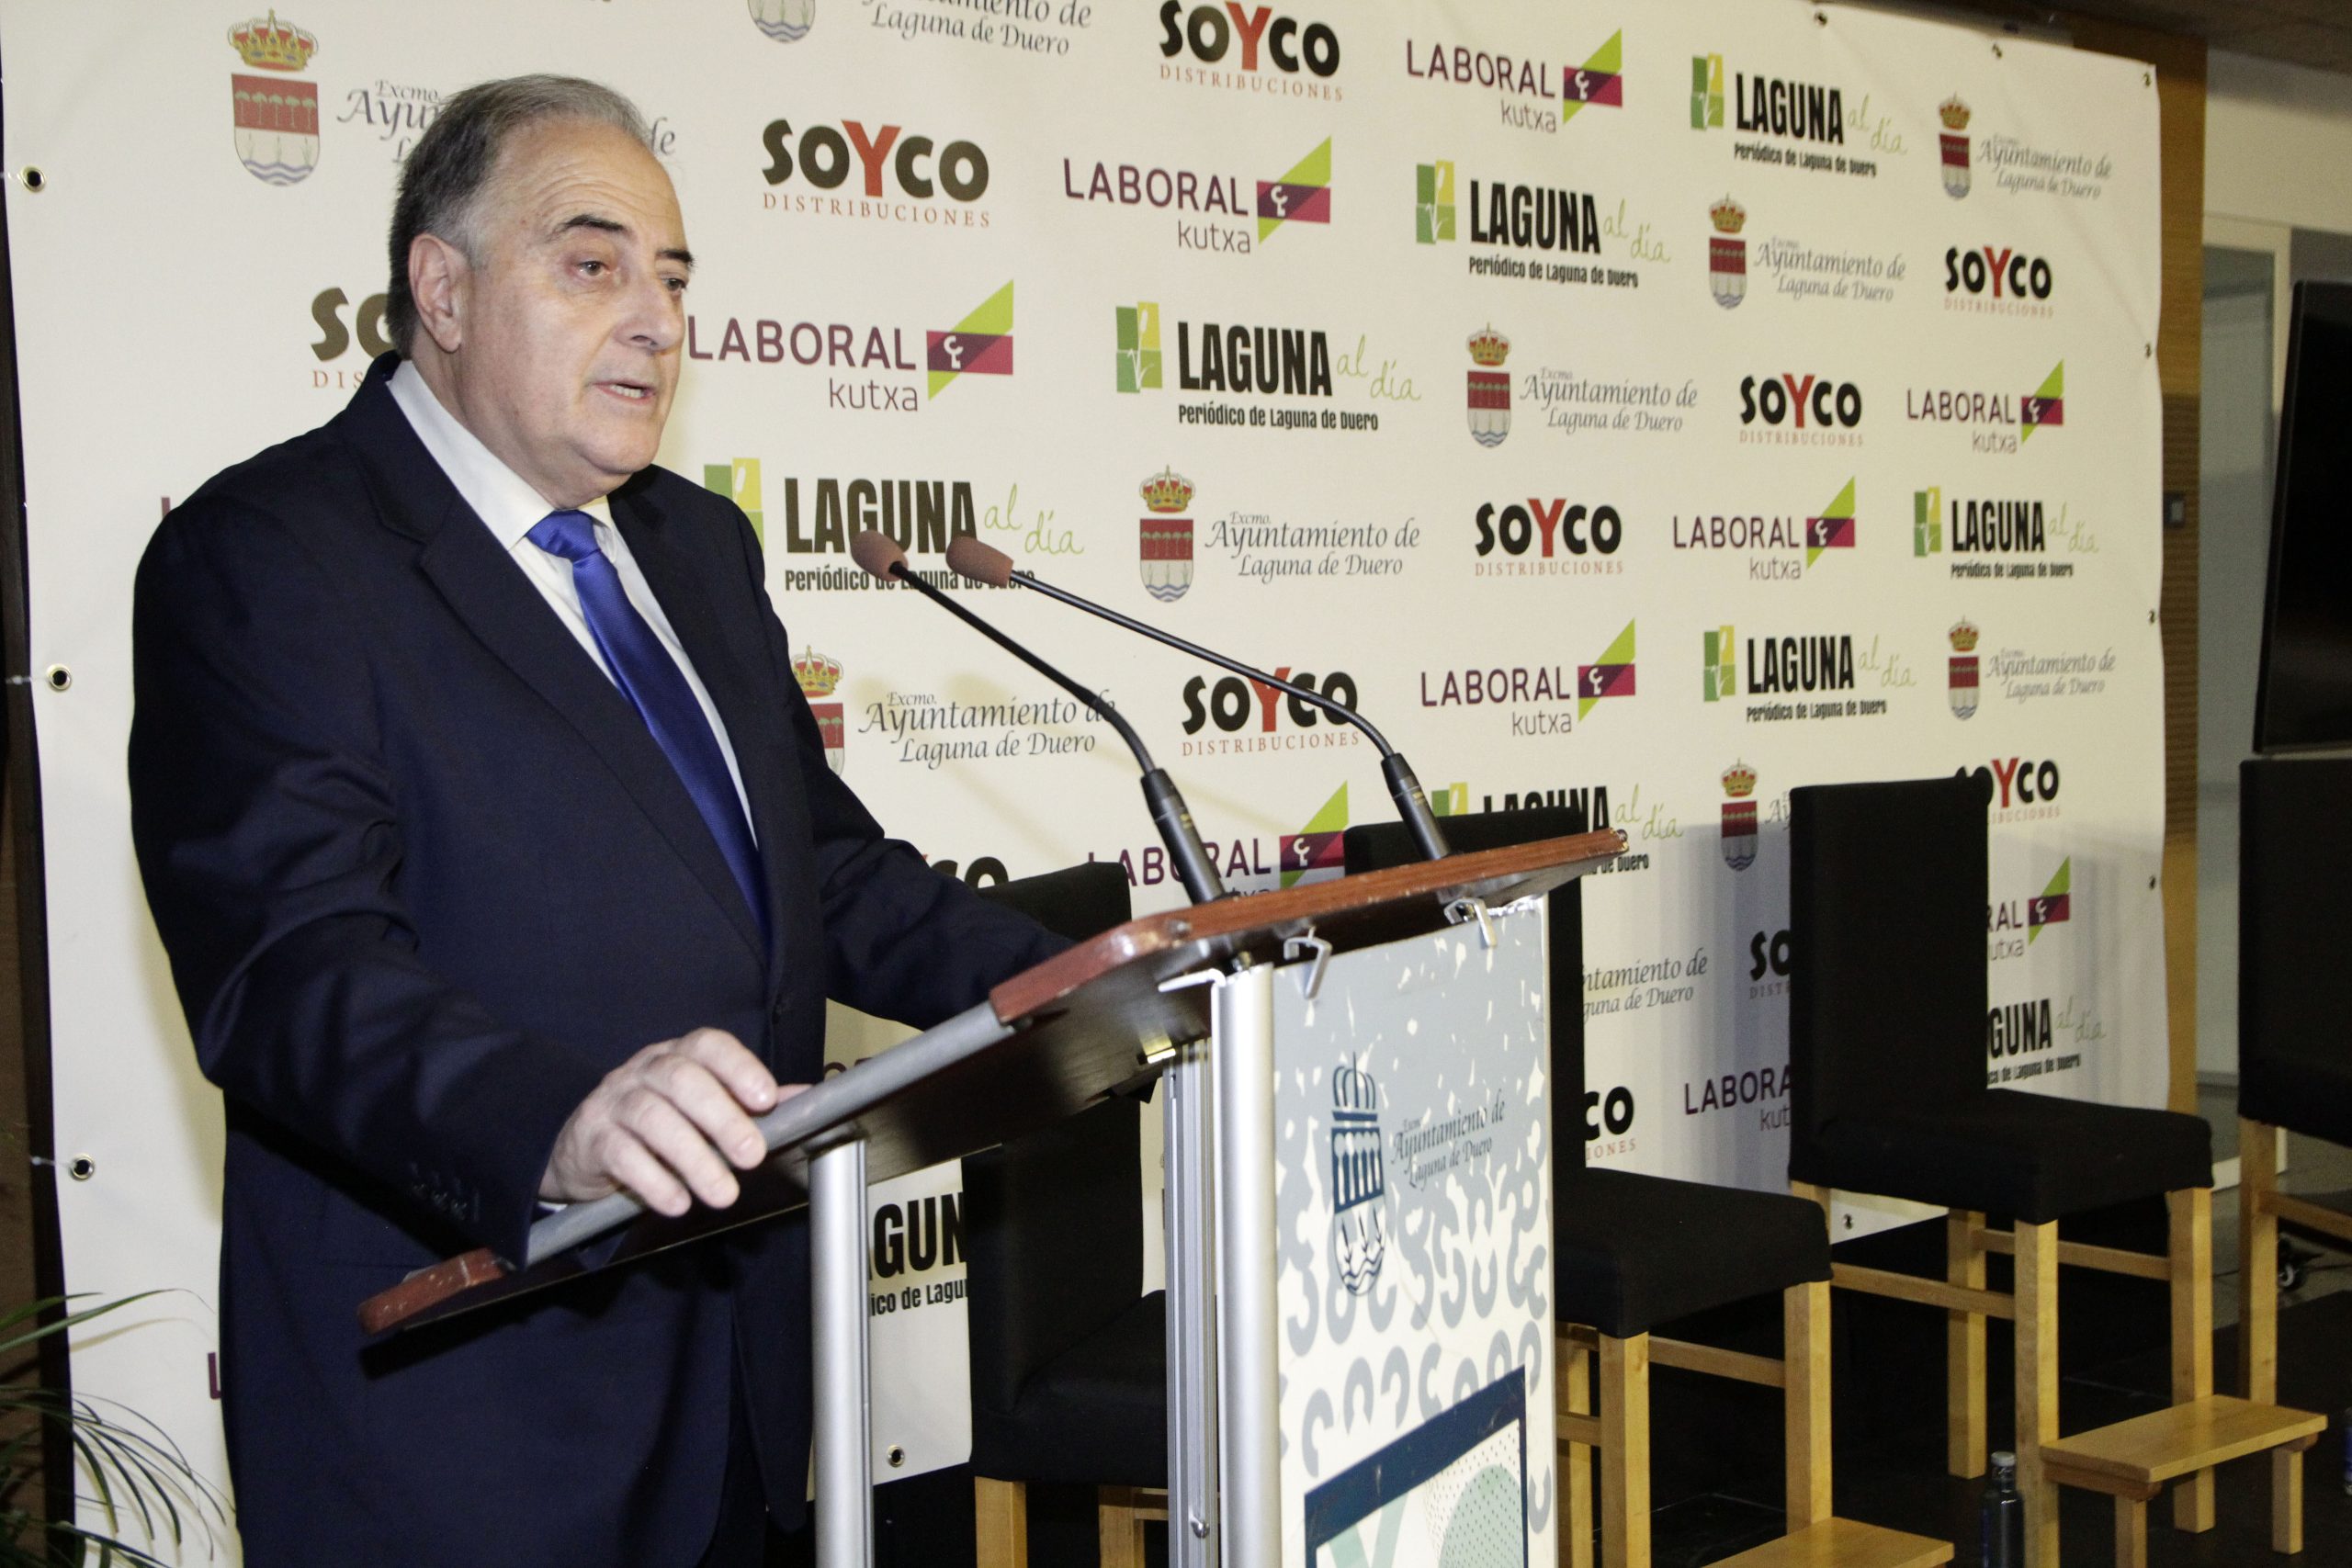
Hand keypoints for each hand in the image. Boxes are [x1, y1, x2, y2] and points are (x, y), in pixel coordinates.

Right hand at [538, 1028, 805, 1215]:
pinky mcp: (591, 1138)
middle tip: (753, 1156)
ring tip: (723, 1193)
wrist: (584, 1146)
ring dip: (693, 1158)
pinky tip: (678, 1202)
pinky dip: (653, 1180)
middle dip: (722, 1118)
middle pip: (682, 1080)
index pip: (708, 1046)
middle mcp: (643, 1069)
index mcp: (677, 1055)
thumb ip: (749, 1103)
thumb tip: (806, 1099)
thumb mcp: (703, 1107)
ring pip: (652, 1118)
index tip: (767, 1098)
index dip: (739, 1067)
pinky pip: (621, 1154)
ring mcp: (613, 1100)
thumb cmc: (657, 1122)